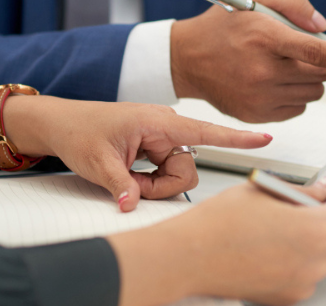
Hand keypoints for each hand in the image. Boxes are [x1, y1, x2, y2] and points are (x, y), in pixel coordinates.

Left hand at [0, 96, 270, 210]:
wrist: (60, 123)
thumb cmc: (79, 130)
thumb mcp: (97, 162)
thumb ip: (121, 184)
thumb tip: (133, 204)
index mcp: (157, 122)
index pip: (205, 131)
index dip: (237, 138)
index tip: (265, 138)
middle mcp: (165, 127)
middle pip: (187, 168)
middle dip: (162, 186)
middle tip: (132, 187)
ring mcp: (161, 138)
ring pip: (177, 173)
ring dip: (154, 184)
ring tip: (126, 177)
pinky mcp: (156, 147)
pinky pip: (166, 171)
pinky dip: (149, 180)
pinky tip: (129, 172)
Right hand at [108, 180, 325, 305]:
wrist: (188, 257)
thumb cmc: (219, 223)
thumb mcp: (266, 191)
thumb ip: (305, 192)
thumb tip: (324, 191)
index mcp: (316, 227)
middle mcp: (316, 259)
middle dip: (325, 219)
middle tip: (297, 207)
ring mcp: (304, 281)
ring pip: (321, 254)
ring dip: (309, 241)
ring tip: (272, 230)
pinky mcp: (290, 297)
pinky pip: (305, 273)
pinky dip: (295, 260)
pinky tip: (267, 249)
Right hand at [171, 0, 325, 122]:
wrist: (186, 58)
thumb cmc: (223, 24)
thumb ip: (294, 3)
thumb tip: (323, 27)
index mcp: (264, 37)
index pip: (316, 51)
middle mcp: (262, 70)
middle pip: (320, 74)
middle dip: (320, 62)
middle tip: (297, 51)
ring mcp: (259, 97)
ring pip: (312, 93)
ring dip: (309, 79)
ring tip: (281, 65)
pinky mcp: (257, 115)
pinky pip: (298, 108)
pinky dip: (295, 95)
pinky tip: (272, 81)